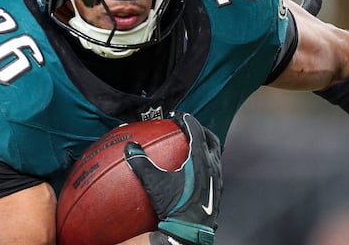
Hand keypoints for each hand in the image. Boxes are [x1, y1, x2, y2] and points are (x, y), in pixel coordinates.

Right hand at [124, 113, 221, 244]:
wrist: (190, 231)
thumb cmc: (175, 207)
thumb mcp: (155, 184)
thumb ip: (141, 163)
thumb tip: (129, 147)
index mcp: (201, 159)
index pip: (196, 130)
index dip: (186, 120)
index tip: (176, 117)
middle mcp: (213, 165)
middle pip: (210, 138)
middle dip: (199, 129)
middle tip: (187, 126)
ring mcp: (218, 177)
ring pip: (215, 153)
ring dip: (205, 144)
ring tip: (193, 144)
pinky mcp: (218, 188)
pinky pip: (215, 166)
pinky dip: (206, 160)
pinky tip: (196, 167)